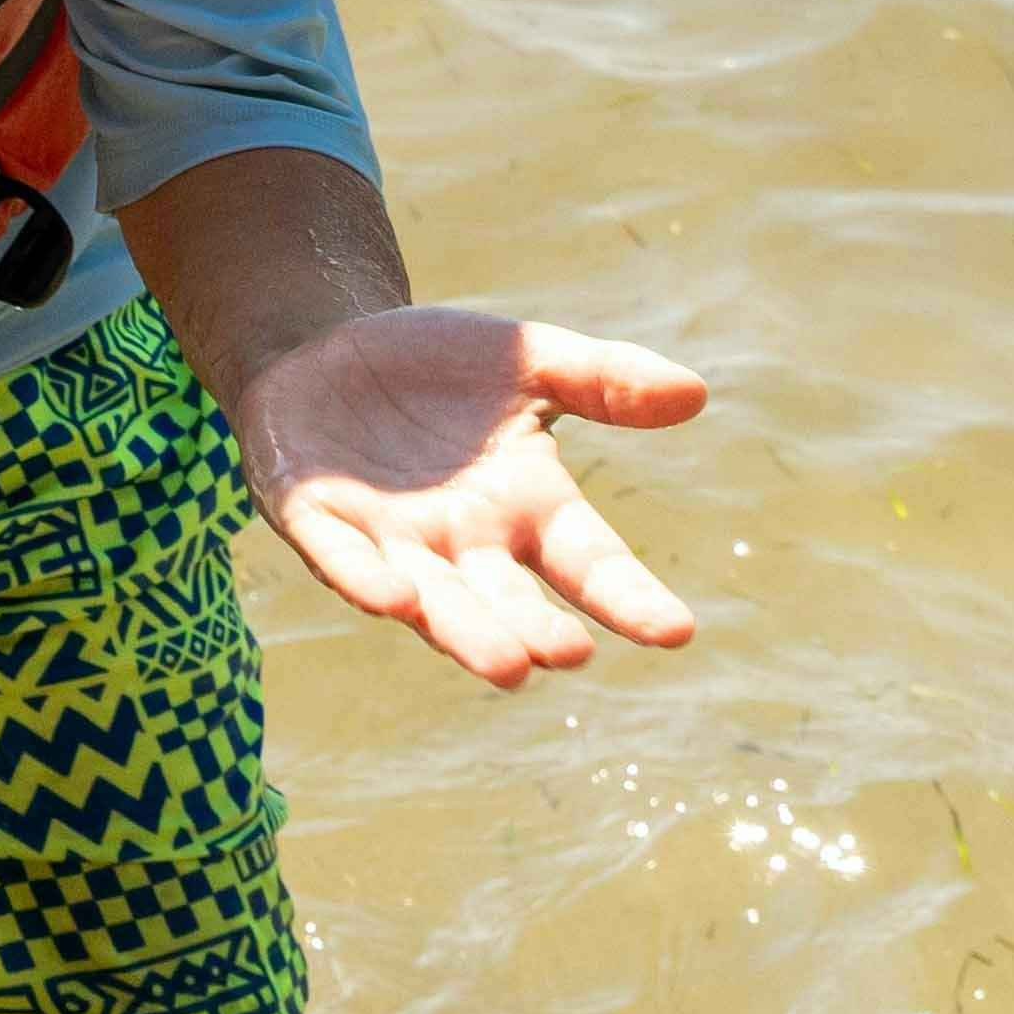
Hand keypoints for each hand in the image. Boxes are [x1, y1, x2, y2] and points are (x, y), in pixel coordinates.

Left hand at [226, 303, 707, 688]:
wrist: (327, 347)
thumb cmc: (438, 368)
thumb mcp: (527, 360)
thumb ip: (602, 379)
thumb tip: (695, 393)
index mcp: (527, 509)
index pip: (590, 563)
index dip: (630, 598)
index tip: (678, 631)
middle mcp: (465, 544)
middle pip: (509, 601)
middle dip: (535, 629)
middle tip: (569, 653)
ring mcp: (391, 542)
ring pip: (434, 601)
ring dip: (465, 632)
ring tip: (507, 666)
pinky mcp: (317, 521)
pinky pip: (342, 559)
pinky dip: (366, 579)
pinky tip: (393, 599)